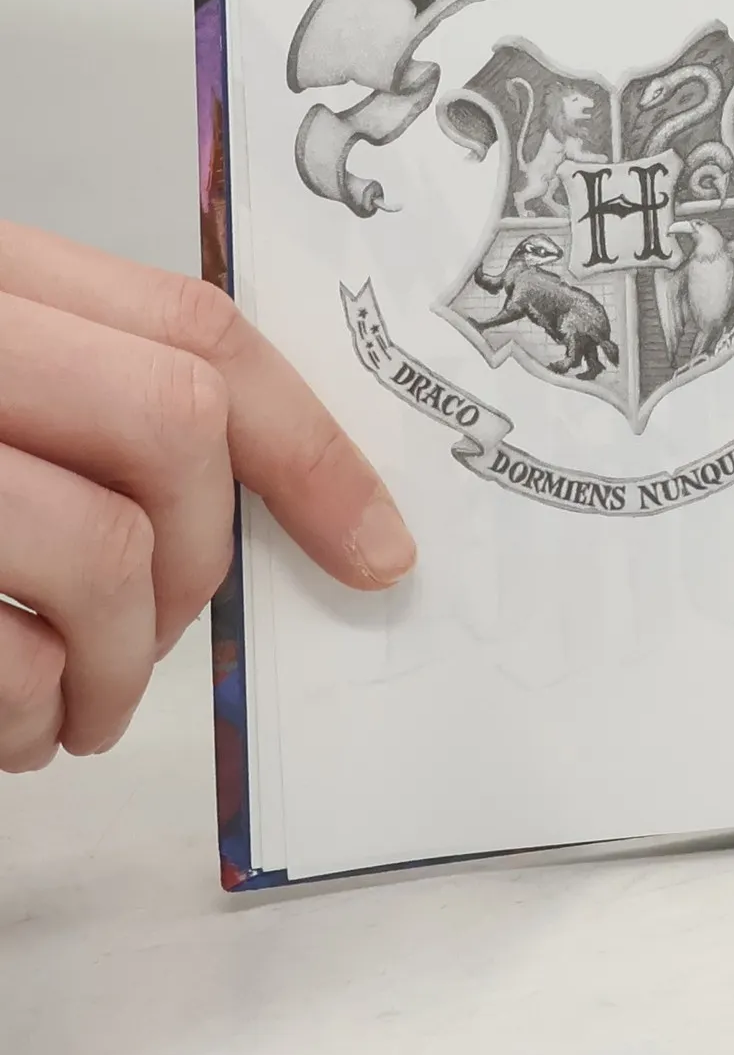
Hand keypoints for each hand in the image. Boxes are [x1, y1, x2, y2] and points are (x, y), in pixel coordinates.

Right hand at [0, 223, 413, 770]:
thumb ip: (84, 398)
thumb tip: (260, 507)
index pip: (199, 331)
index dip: (314, 449)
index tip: (376, 546)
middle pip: (173, 426)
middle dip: (201, 560)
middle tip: (168, 629)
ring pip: (101, 550)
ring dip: (121, 664)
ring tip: (82, 703)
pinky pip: (6, 654)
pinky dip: (31, 713)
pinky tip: (13, 722)